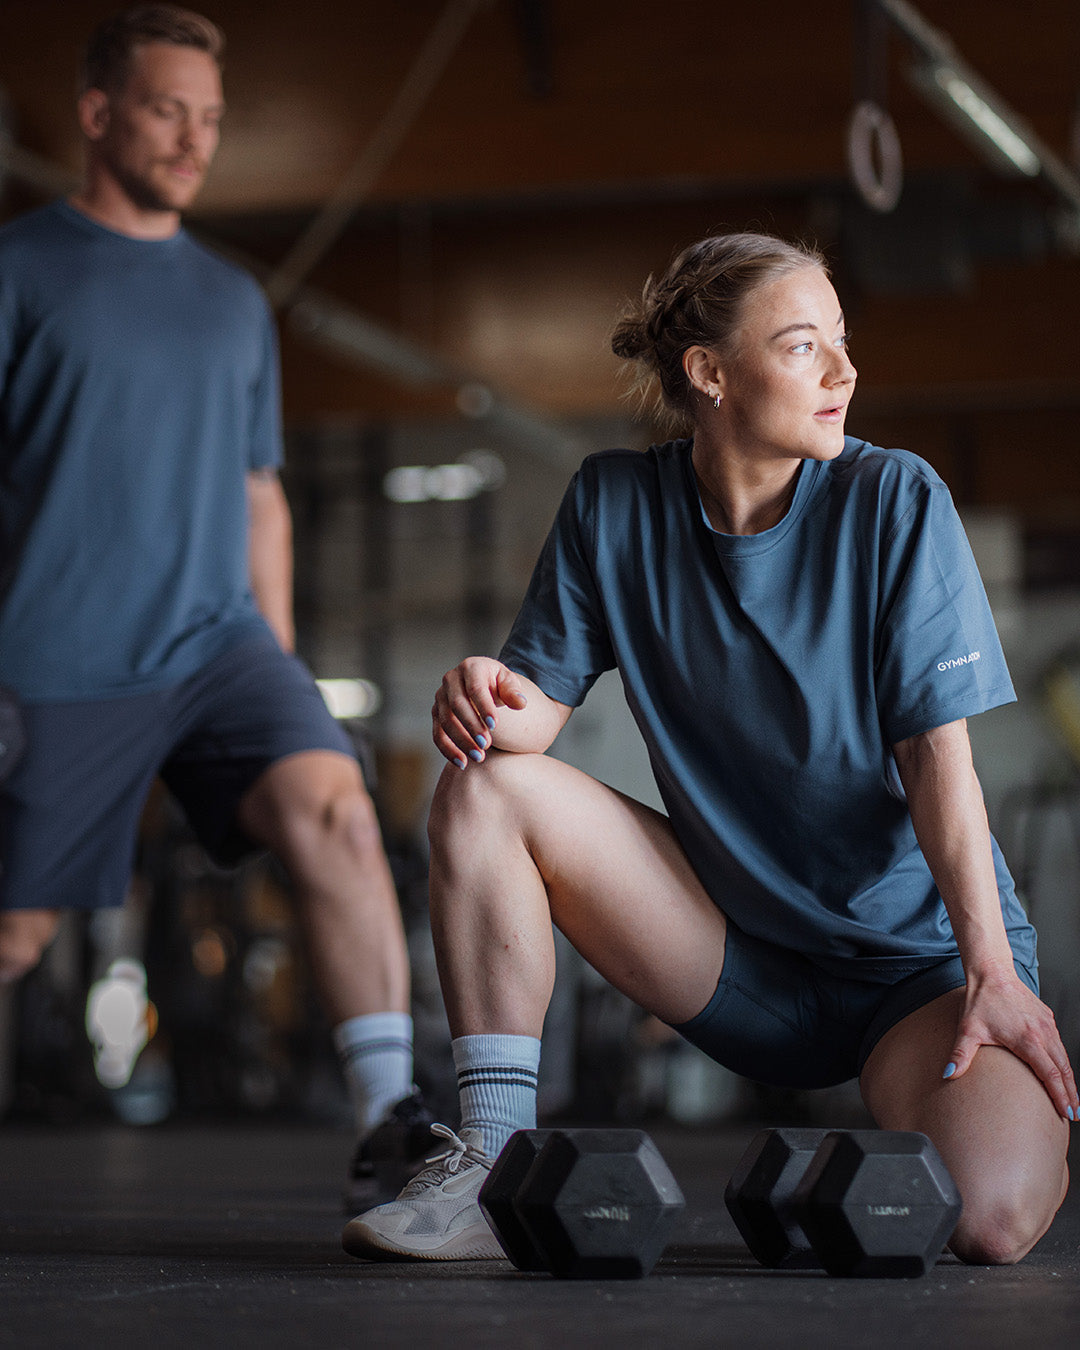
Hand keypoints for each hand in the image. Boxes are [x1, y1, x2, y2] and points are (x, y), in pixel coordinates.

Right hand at [432, 657, 527, 768]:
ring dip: (461, 741)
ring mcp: (440, 697)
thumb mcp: (508, 682)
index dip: (484, 707)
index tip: (495, 726)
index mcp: (470, 667)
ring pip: (445, 722)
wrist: (483, 686)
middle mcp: (451, 679)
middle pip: (457, 705)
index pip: (475, 688)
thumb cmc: (498, 684)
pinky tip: (462, 763)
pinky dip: (448, 750)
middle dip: (472, 727)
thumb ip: (513, 692)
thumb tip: (520, 703)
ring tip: (479, 757)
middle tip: (487, 745)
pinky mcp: (436, 714)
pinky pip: (438, 734)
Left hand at [944, 966, 1077, 1121]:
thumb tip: (948, 1074)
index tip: (1067, 1113)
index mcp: (1027, 1039)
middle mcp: (1043, 1032)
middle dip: (1071, 1094)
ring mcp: (1047, 1024)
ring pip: (1064, 1057)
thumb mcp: (967, 1030)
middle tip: (1074, 1114)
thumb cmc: (980, 1001)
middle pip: (1064, 1069)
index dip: (1060, 1096)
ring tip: (1072, 1099)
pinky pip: (1060, 1044)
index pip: (1051, 1074)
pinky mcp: (1047, 1018)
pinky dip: (1064, 1062)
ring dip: (1070, 1079)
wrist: (991, 972)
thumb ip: (959, 1054)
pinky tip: (1062, 1072)